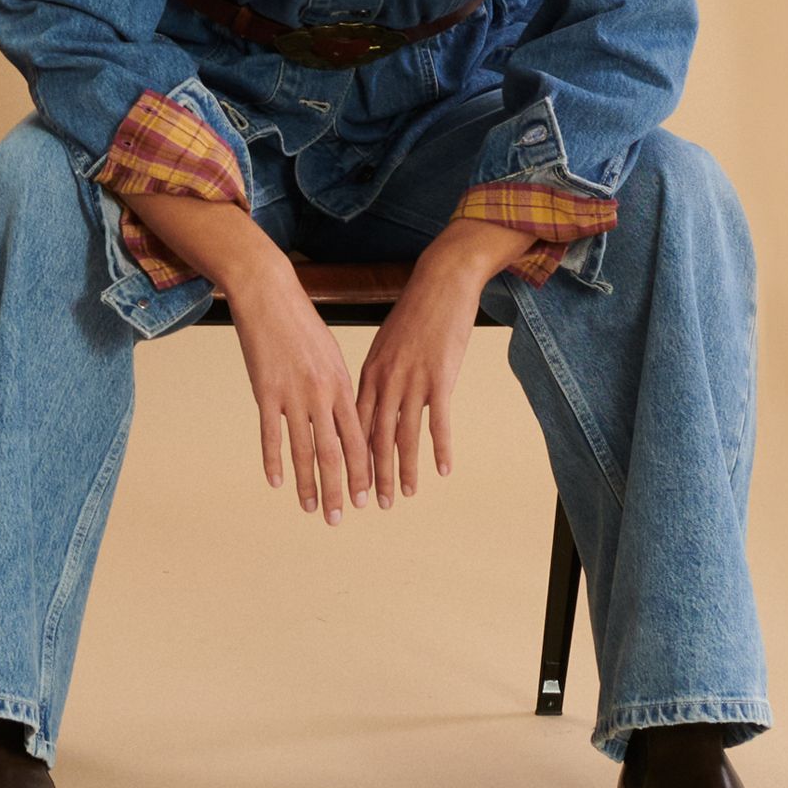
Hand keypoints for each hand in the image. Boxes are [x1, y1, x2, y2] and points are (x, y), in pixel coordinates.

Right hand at [223, 264, 377, 524]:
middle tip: (341, 517)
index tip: (367, 497)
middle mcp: (322, 394)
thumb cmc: (300, 322)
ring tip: (310, 509)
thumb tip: (343, 417)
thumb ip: (336, 388)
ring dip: (309, 484)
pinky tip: (277, 482)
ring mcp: (294, 394)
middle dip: (339, 489)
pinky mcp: (265, 390)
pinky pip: (271, 434)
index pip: (358, 438)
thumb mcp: (328, 354)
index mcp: (342, 385)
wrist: (269, 293)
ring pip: (305, 450)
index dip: (362, 471)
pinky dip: (274, 460)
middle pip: (335, 452)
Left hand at [353, 218, 530, 505]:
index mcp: (368, 374)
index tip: (344, 484)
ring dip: (401, 470)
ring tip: (402, 496)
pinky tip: (443, 470)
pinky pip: (438, 420)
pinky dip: (440, 447)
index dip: (347, 458)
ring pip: (402, 435)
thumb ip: (377, 376)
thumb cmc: (414, 313)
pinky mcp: (440, 377)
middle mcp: (384, 381)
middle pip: (372, 438)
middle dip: (369, 475)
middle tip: (368, 505)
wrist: (440, 283)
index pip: (351, 425)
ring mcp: (411, 380)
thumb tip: (367, 402)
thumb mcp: (385, 345)